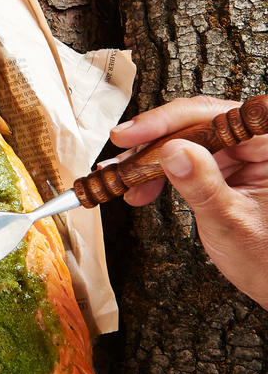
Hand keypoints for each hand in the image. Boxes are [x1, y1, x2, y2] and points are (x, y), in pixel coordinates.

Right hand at [111, 95, 267, 307]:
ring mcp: (238, 154)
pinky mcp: (222, 166)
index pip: (214, 117)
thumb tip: (172, 151)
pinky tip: (139, 188)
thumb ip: (202, 185)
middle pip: (195, 123)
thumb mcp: (229, 221)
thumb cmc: (264, 256)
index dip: (168, 122)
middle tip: (120, 154)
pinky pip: (183, 158)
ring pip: (183, 139)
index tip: (133, 136)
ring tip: (125, 181)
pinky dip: (156, 172)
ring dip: (148, 160)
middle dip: (152, 141)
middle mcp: (255, 143)